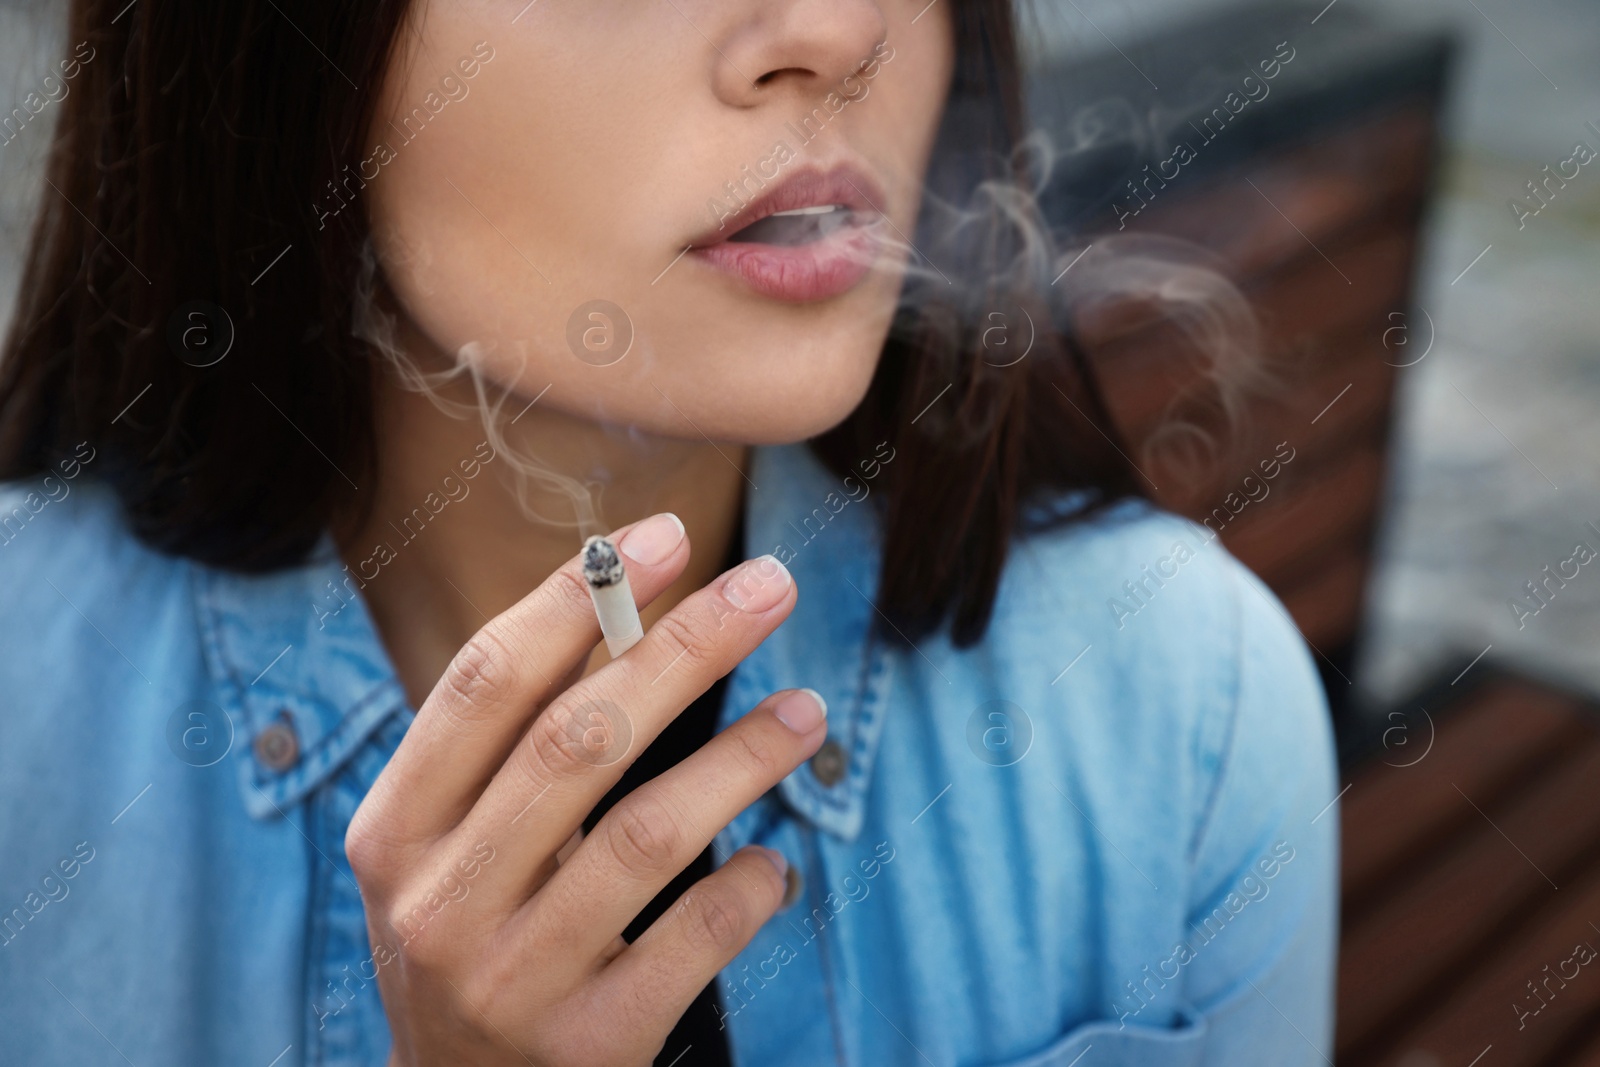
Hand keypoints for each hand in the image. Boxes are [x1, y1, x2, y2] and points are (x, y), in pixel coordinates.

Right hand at [345, 513, 826, 1065]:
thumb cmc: (476, 936)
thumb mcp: (452, 847)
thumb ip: (514, 749)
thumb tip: (638, 606)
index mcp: (395, 829)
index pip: (486, 683)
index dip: (577, 598)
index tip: (666, 537)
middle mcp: (439, 901)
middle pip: (577, 739)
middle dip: (685, 645)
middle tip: (769, 584)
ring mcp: (509, 980)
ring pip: (647, 834)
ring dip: (742, 756)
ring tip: (807, 713)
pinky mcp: (587, 1046)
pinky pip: (693, 943)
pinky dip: (748, 887)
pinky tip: (776, 862)